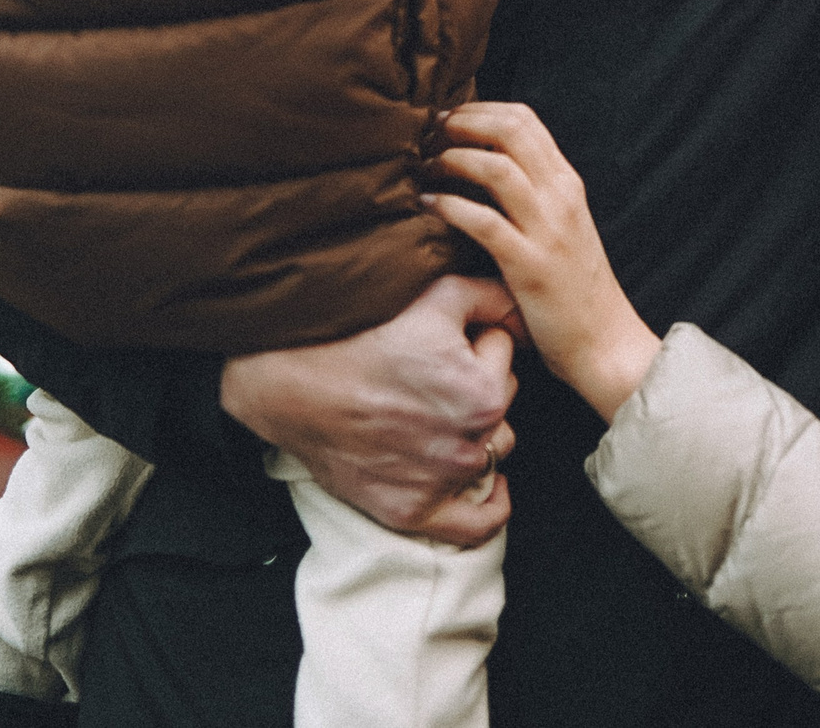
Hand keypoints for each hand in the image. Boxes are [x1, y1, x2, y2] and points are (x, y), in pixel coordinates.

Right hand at [220, 274, 521, 544]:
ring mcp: (440, 482)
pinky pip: (475, 524)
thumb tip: (530, 312)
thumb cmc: (360, 334)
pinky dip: (491, 506)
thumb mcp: (438, 295)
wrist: (289, 382)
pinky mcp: (411, 511)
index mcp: (483, 391)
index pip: (505, 352)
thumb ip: (497, 297)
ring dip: (479, 430)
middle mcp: (469, 443)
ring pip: (493, 448)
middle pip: (502, 400)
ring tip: (433, 409)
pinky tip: (494, 486)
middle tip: (430, 371)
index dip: (476, 336)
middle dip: (479, 379)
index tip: (443, 338)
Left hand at [421, 103, 661, 423]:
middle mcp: (561, 197)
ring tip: (426, 167)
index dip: (480, 110)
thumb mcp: (561, 228)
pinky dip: (450, 206)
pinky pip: (484, 222)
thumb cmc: (574, 289)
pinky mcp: (529, 265)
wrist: (604, 342)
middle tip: (429, 135)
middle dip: (462, 123)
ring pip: (496, 168)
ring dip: (452, 159)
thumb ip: (533, 196)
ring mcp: (547, 230)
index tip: (448, 119)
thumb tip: (484, 168)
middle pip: (510, 131)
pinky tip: (428, 204)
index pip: (525, 120)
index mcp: (567, 184)